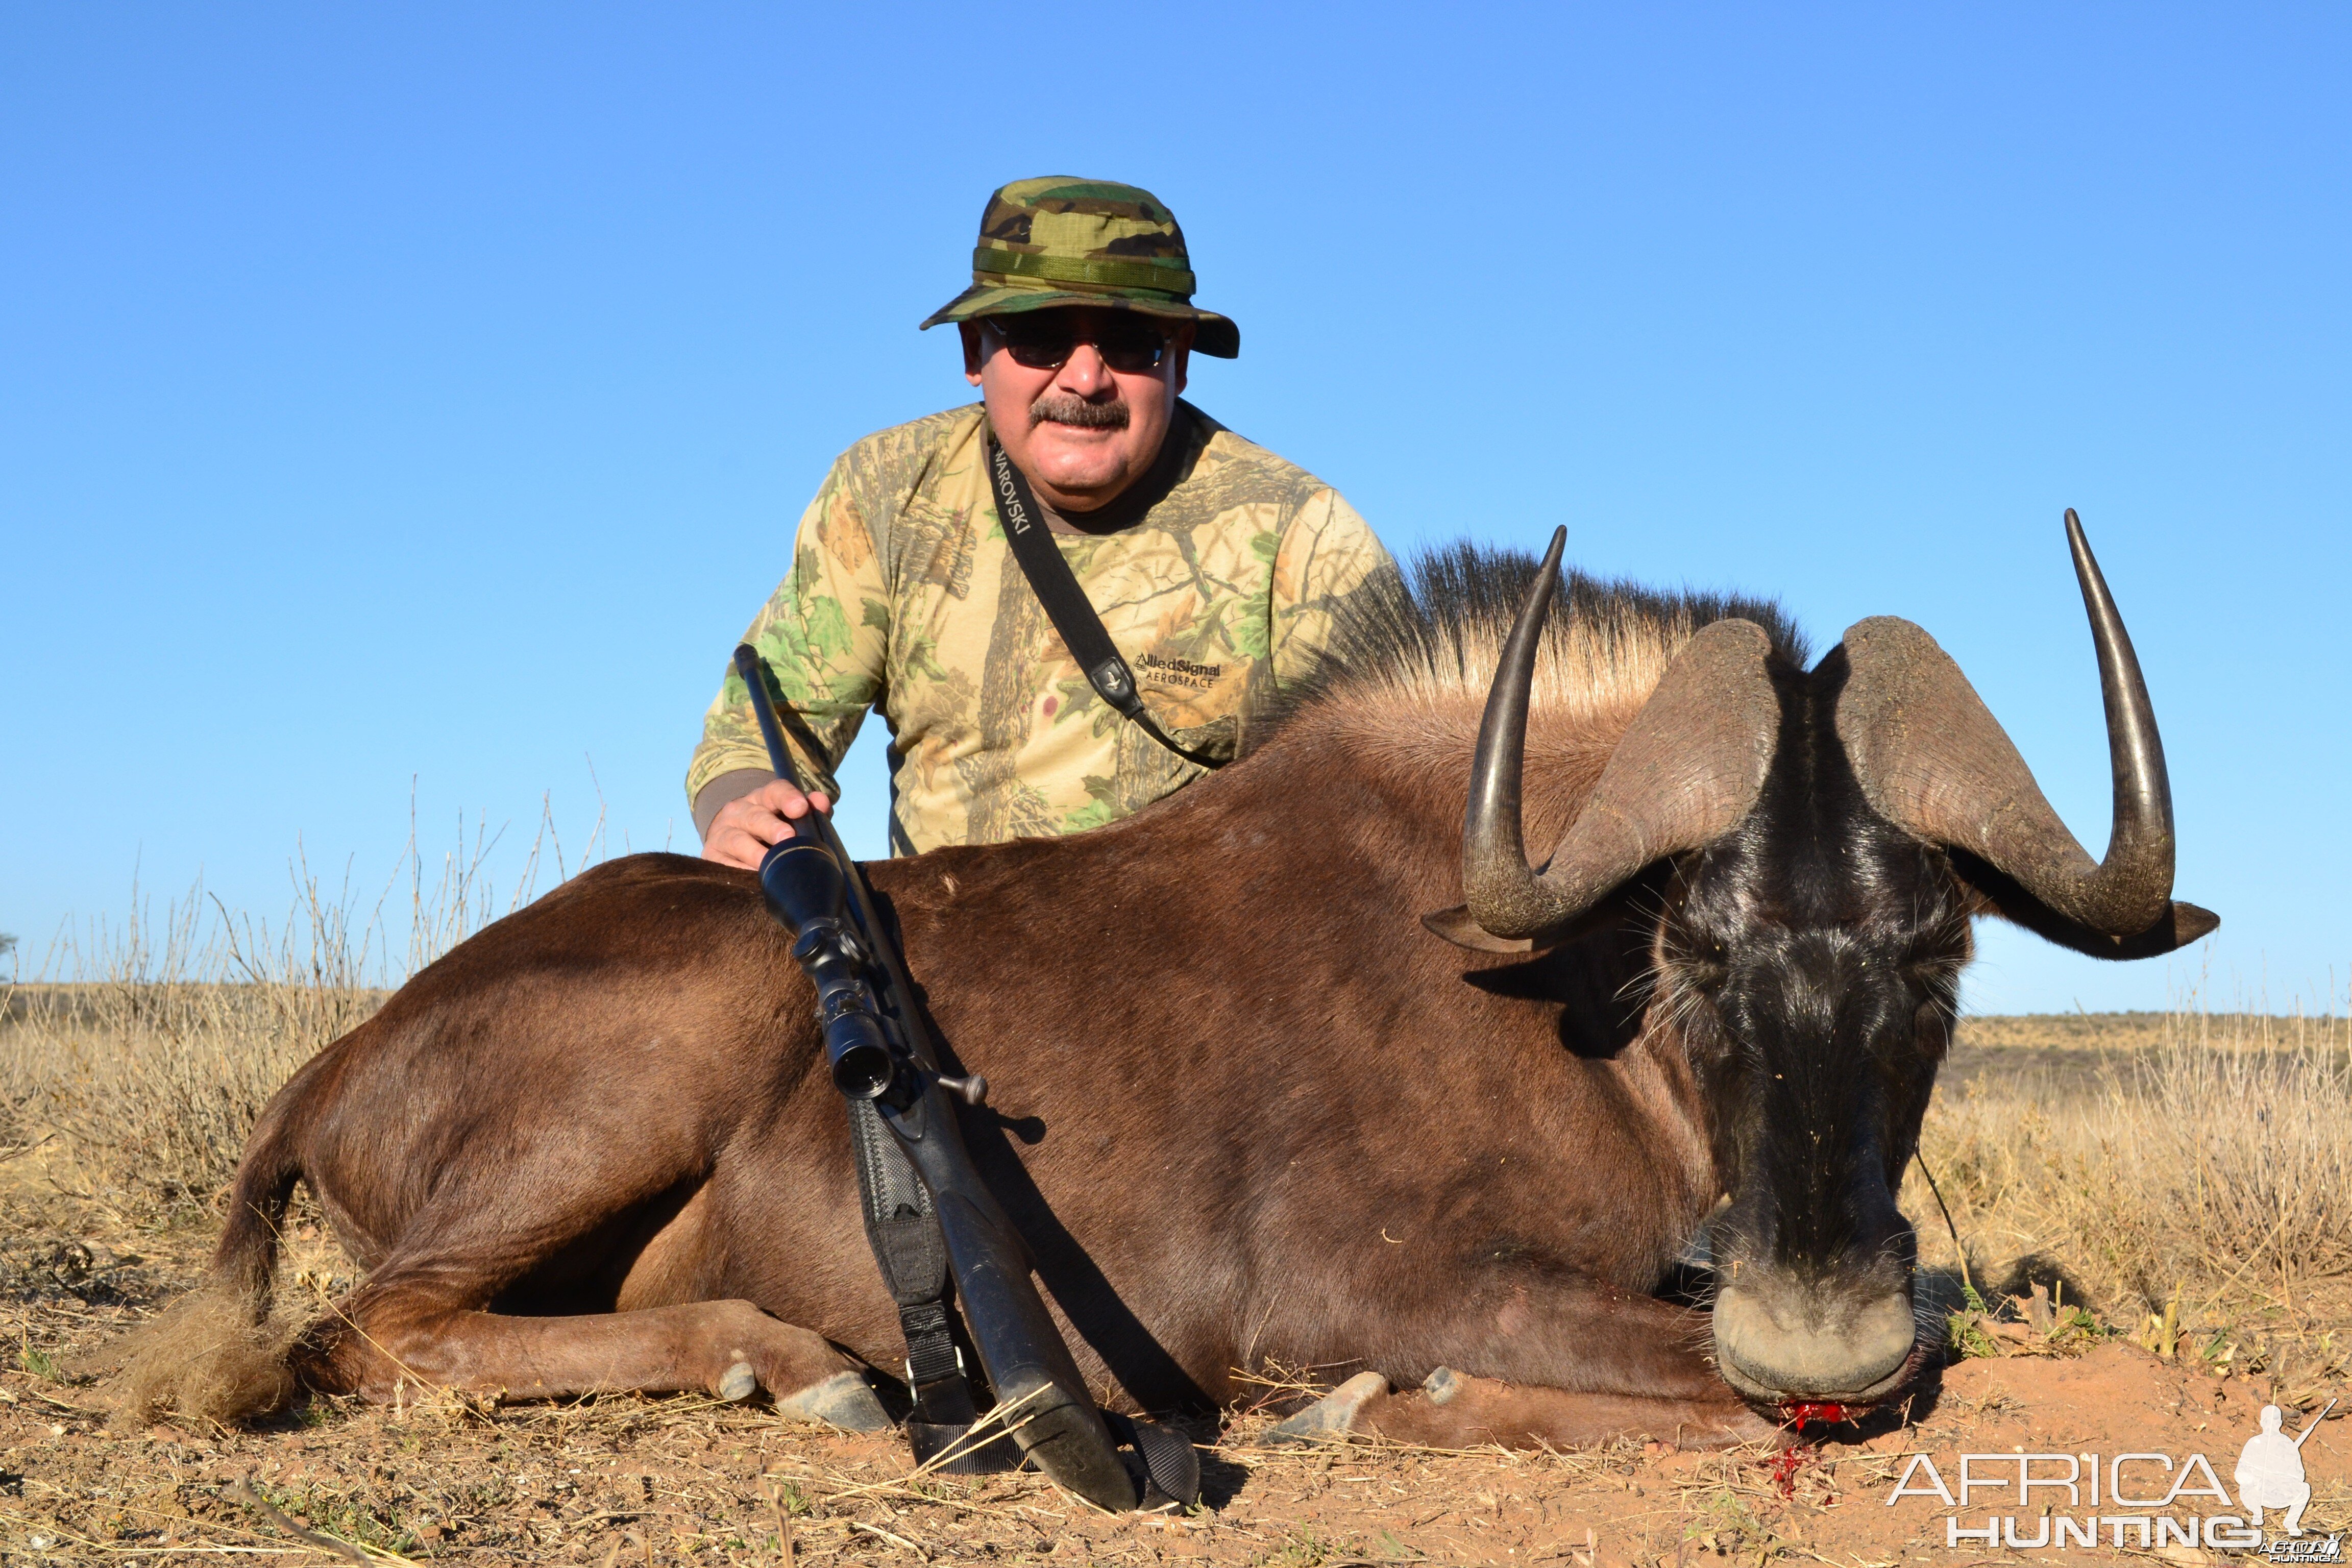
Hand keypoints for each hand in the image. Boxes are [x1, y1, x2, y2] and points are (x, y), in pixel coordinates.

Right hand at [701, 779, 833, 870]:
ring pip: (738, 841)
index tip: (801, 808)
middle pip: (756, 817)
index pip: (775, 791)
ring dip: (755, 853)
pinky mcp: (711, 855)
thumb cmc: (769, 829)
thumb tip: (822, 803)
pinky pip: (725, 864)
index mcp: (762, 799)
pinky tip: (753, 880)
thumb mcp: (787, 816)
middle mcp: (740, 811)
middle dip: (771, 827)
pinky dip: (739, 872)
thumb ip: (809, 810)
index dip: (788, 797)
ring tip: (768, 864)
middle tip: (787, 837)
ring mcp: (723, 832)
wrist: (726, 838)